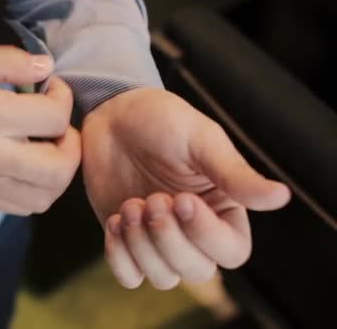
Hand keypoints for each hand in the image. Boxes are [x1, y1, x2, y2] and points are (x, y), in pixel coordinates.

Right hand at [0, 45, 80, 214]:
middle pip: (60, 168)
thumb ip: (5, 61)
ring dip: (58, 171)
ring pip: (45, 195)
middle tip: (58, 125)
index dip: (63, 98)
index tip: (50, 89)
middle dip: (72, 144)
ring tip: (46, 147)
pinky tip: (27, 165)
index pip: (53, 118)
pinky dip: (37, 189)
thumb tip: (46, 68)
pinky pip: (22, 206)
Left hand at [82, 87, 289, 288]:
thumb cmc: (163, 122)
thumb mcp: (201, 141)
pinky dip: (120, 257)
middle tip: (152, 199)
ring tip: (129, 206)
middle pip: (197, 271)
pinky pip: (128, 276)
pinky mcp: (128, 243)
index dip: (206, 234)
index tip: (182, 198)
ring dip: (142, 245)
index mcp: (223, 210)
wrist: (115, 118)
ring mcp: (159, 241)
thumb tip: (281, 197)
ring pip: (163, 278)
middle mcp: (194, 233)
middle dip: (169, 239)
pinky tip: (115, 220)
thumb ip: (235, 175)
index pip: (232, 252)